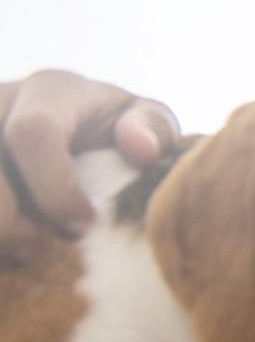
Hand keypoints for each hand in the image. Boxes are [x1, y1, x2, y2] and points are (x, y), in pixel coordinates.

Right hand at [0, 70, 177, 261]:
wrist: (85, 137)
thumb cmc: (120, 134)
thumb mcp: (147, 124)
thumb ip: (152, 129)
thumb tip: (140, 149)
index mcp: (52, 89)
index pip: (32, 133)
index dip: (53, 189)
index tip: (81, 227)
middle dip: (8, 219)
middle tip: (37, 249)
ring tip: (17, 251)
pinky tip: (2, 252)